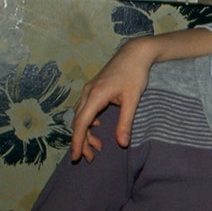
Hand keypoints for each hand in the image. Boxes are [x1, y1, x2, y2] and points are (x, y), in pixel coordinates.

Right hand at [69, 37, 155, 161]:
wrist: (135, 53)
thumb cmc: (135, 74)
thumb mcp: (133, 100)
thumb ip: (126, 123)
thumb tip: (122, 144)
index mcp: (95, 96)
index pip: (81, 124)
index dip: (77, 142)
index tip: (76, 156)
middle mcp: (88, 92)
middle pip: (78, 122)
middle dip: (82, 141)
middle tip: (91, 157)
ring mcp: (89, 89)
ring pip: (80, 115)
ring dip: (85, 132)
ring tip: (97, 146)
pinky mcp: (93, 88)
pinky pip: (84, 108)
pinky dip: (88, 121)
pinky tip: (97, 126)